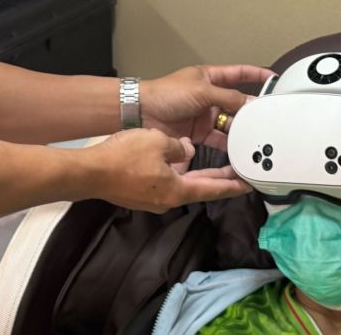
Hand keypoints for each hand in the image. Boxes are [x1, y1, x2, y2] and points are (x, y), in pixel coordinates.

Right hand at [86, 128, 252, 210]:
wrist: (91, 171)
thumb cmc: (124, 158)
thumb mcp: (160, 142)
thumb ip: (180, 147)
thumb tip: (187, 149)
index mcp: (178, 190)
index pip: (213, 189)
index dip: (233, 186)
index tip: (249, 186)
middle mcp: (168, 199)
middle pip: (200, 188)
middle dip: (219, 180)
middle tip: (238, 173)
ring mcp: (153, 199)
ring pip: (181, 184)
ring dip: (196, 174)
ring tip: (211, 164)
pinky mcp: (140, 194)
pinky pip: (164, 182)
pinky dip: (175, 172)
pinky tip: (174, 160)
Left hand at [140, 64, 273, 149]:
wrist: (142, 113)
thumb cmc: (167, 94)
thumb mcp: (202, 91)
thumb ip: (228, 97)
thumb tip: (251, 103)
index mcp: (210, 77)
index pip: (239, 73)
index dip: (256, 75)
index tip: (274, 79)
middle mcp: (209, 96)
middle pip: (237, 102)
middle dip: (251, 109)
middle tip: (269, 117)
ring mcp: (205, 115)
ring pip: (230, 122)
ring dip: (241, 130)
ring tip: (258, 137)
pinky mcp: (199, 132)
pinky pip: (219, 138)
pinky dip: (229, 144)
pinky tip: (240, 150)